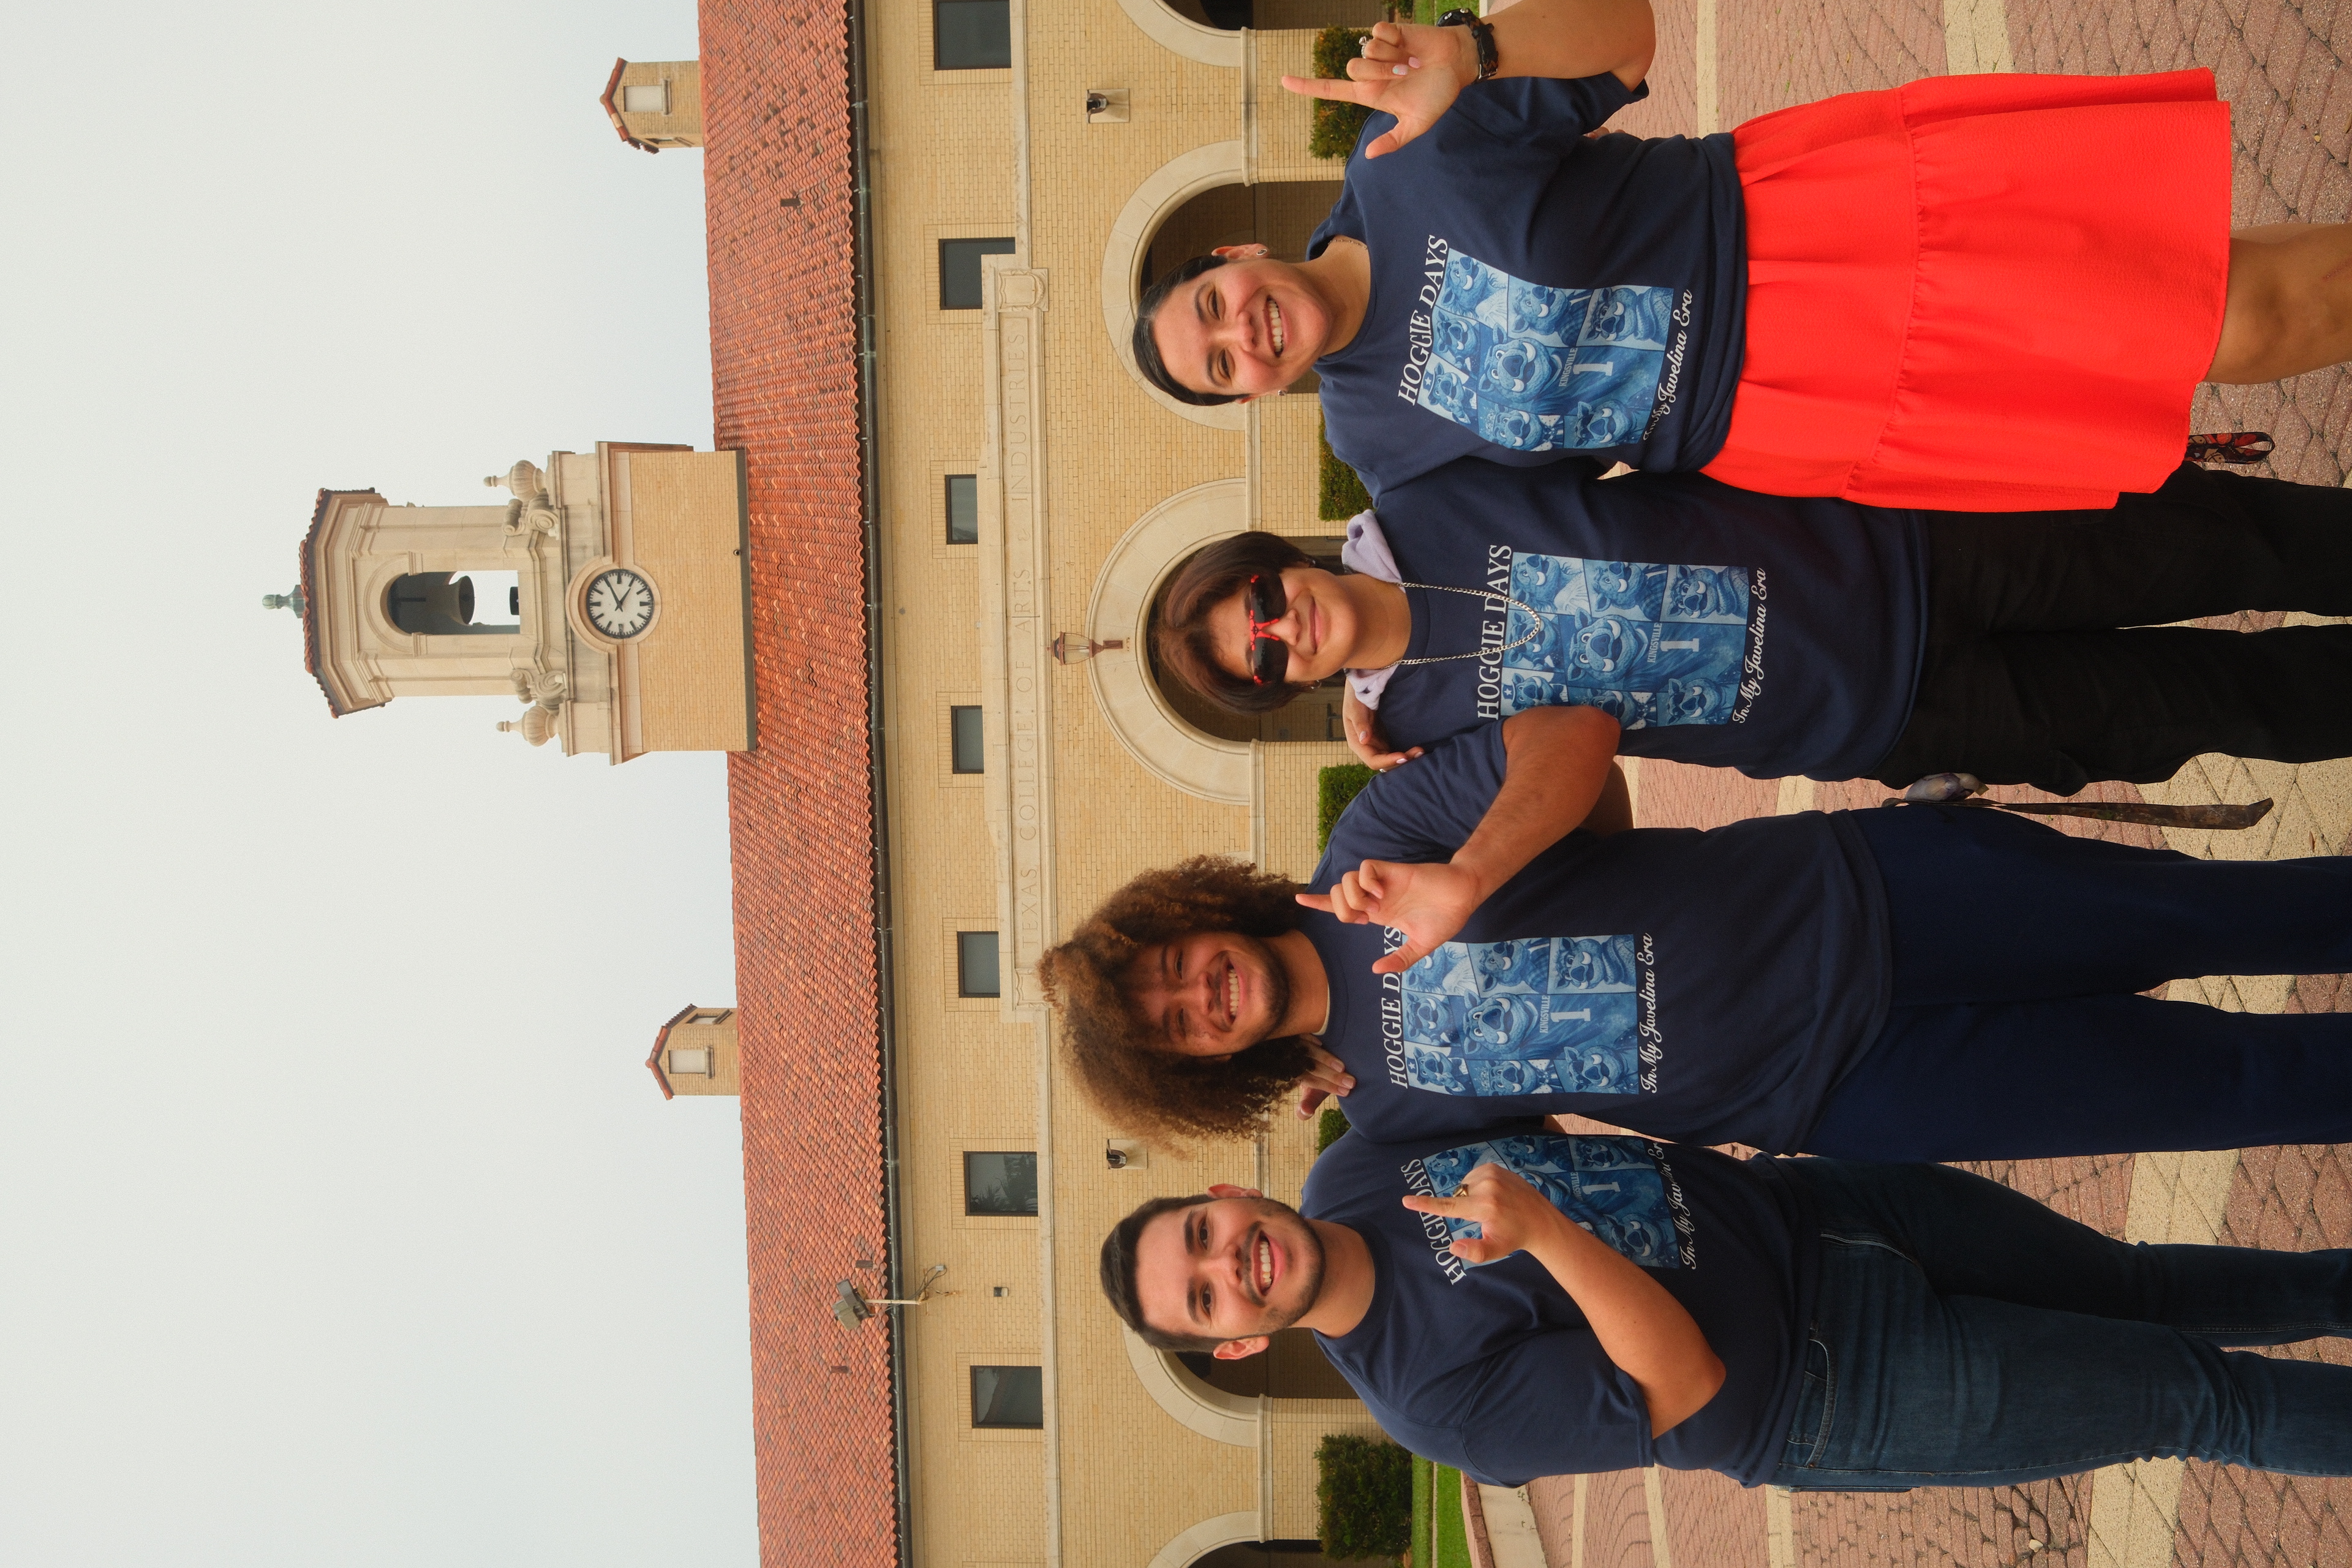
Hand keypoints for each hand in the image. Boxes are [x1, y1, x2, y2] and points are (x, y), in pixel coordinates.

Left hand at [1279, 21, 1477, 158]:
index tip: (1283, 81)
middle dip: (1379, 73)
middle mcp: (1371, 72)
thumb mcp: (1418, 124)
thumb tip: (1369, 155)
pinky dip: (1394, 39)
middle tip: (1402, 76)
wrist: (1458, 66)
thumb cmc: (1438, 95)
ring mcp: (1379, 51)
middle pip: (1352, 69)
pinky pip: (1378, 31)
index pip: (1332, 90)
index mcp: (1371, 94)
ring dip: (1390, 58)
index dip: (1307, 86)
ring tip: (1410, 62)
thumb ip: (1394, 140)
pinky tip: (1408, 45)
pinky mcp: (1390, 32)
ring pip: (1365, 51)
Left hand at [1294, 858, 1483, 972]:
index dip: (1318, 902)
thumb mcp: (1419, 947)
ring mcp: (1382, 883)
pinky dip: (1365, 881)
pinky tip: (1380, 891)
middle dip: (1339, 908)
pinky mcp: (1393, 871)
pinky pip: (1366, 868)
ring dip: (1352, 896)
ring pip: (1346, 880)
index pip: (1340, 906)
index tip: (1298, 899)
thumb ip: (1399, 960)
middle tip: (1361, 918)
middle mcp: (1375, 897)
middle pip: (1337, 894)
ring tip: (1375, 905)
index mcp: (1377, 913)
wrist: (1463, 897)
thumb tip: (1376, 970)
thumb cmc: (1444, 919)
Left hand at [1294, 1038, 1357, 1116]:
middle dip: (1331, 1077)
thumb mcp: (1311, 1089)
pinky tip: (1323, 1042)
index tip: (1347, 1092)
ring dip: (1325, 1059)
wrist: (1307, 1052)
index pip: (1310, 1081)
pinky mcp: (1295, 1029)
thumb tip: (1303, 1114)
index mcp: (1291, 1073)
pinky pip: (1301, 1032)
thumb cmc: (1313, 1074)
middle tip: (1351, 1083)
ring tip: (1341, 1067)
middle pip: (1310, 1067)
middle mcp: (1289, 1058)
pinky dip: (1312, 1038)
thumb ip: (1310, 1102)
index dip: (1327, 1087)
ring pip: (1307, 1050)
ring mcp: (1292, 1042)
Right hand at [1343, 686, 1422, 771]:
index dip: (1388, 761)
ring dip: (1407, 758)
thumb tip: (1364, 740)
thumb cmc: (1357, 695)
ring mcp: (1379, 744)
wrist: (1364, 685)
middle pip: (1386, 763)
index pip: (1373, 760)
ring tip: (1421, 751)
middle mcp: (1369, 748)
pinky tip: (1418, 748)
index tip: (1404, 756)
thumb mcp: (1355, 707)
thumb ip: (1360, 723)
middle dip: (1401, 761)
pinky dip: (1407, 752)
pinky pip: (1397, 750)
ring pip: (1393, 759)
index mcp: (1358, 744)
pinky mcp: (1387, 739)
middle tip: (1419, 752)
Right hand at [1400, 1162, 1565, 1263]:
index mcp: (1484, 1207)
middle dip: (1463, 1206)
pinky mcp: (1495, 1167)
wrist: (1539, 1219)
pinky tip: (1493, 1194)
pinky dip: (1477, 1185)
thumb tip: (1453, 1247)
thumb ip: (1475, 1252)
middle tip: (1484, 1217)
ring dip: (1470, 1195)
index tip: (1406, 1200)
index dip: (1425, 1204)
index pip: (1448, 1206)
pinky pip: (1473, 1176)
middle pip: (1457, 1196)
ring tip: (1491, 1206)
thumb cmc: (1514, 1237)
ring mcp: (1492, 1173)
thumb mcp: (1495, 1250)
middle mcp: (1486, 1186)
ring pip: (1464, 1185)